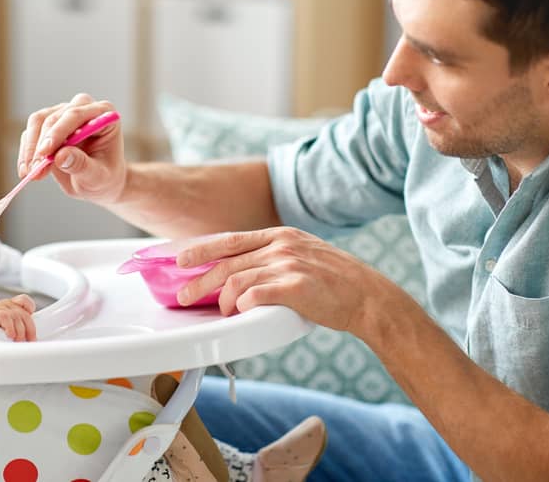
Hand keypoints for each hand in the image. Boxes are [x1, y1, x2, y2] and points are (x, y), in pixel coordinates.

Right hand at [0, 294, 36, 340]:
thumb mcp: (5, 325)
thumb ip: (17, 326)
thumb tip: (30, 339)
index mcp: (11, 305)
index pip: (25, 301)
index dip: (30, 310)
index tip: (30, 323)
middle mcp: (6, 304)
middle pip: (24, 314)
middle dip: (30, 329)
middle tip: (30, 340)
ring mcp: (0, 307)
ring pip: (17, 317)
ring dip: (20, 332)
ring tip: (18, 341)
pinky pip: (6, 318)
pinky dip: (10, 328)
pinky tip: (10, 335)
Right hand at [18, 94, 125, 205]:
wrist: (98, 184)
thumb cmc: (104, 178)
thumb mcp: (97, 177)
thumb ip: (81, 165)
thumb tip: (60, 156)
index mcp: (103, 115)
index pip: (76, 115)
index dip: (58, 132)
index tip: (45, 152)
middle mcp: (83, 108)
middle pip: (54, 117)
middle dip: (41, 144)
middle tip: (36, 169)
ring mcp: (63, 114)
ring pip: (38, 121)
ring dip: (31, 148)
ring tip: (31, 173)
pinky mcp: (47, 124)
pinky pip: (30, 133)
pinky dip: (26, 152)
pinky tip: (27, 171)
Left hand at [176, 227, 385, 334]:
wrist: (367, 295)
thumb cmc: (336, 280)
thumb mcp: (304, 253)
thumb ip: (274, 256)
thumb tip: (242, 271)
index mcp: (280, 235)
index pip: (230, 240)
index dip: (202, 250)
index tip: (181, 260)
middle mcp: (281, 246)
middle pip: (227, 264)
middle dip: (200, 282)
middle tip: (185, 298)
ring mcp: (287, 265)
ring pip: (236, 282)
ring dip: (223, 302)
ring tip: (223, 313)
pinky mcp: (294, 287)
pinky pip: (255, 296)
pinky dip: (242, 307)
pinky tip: (242, 313)